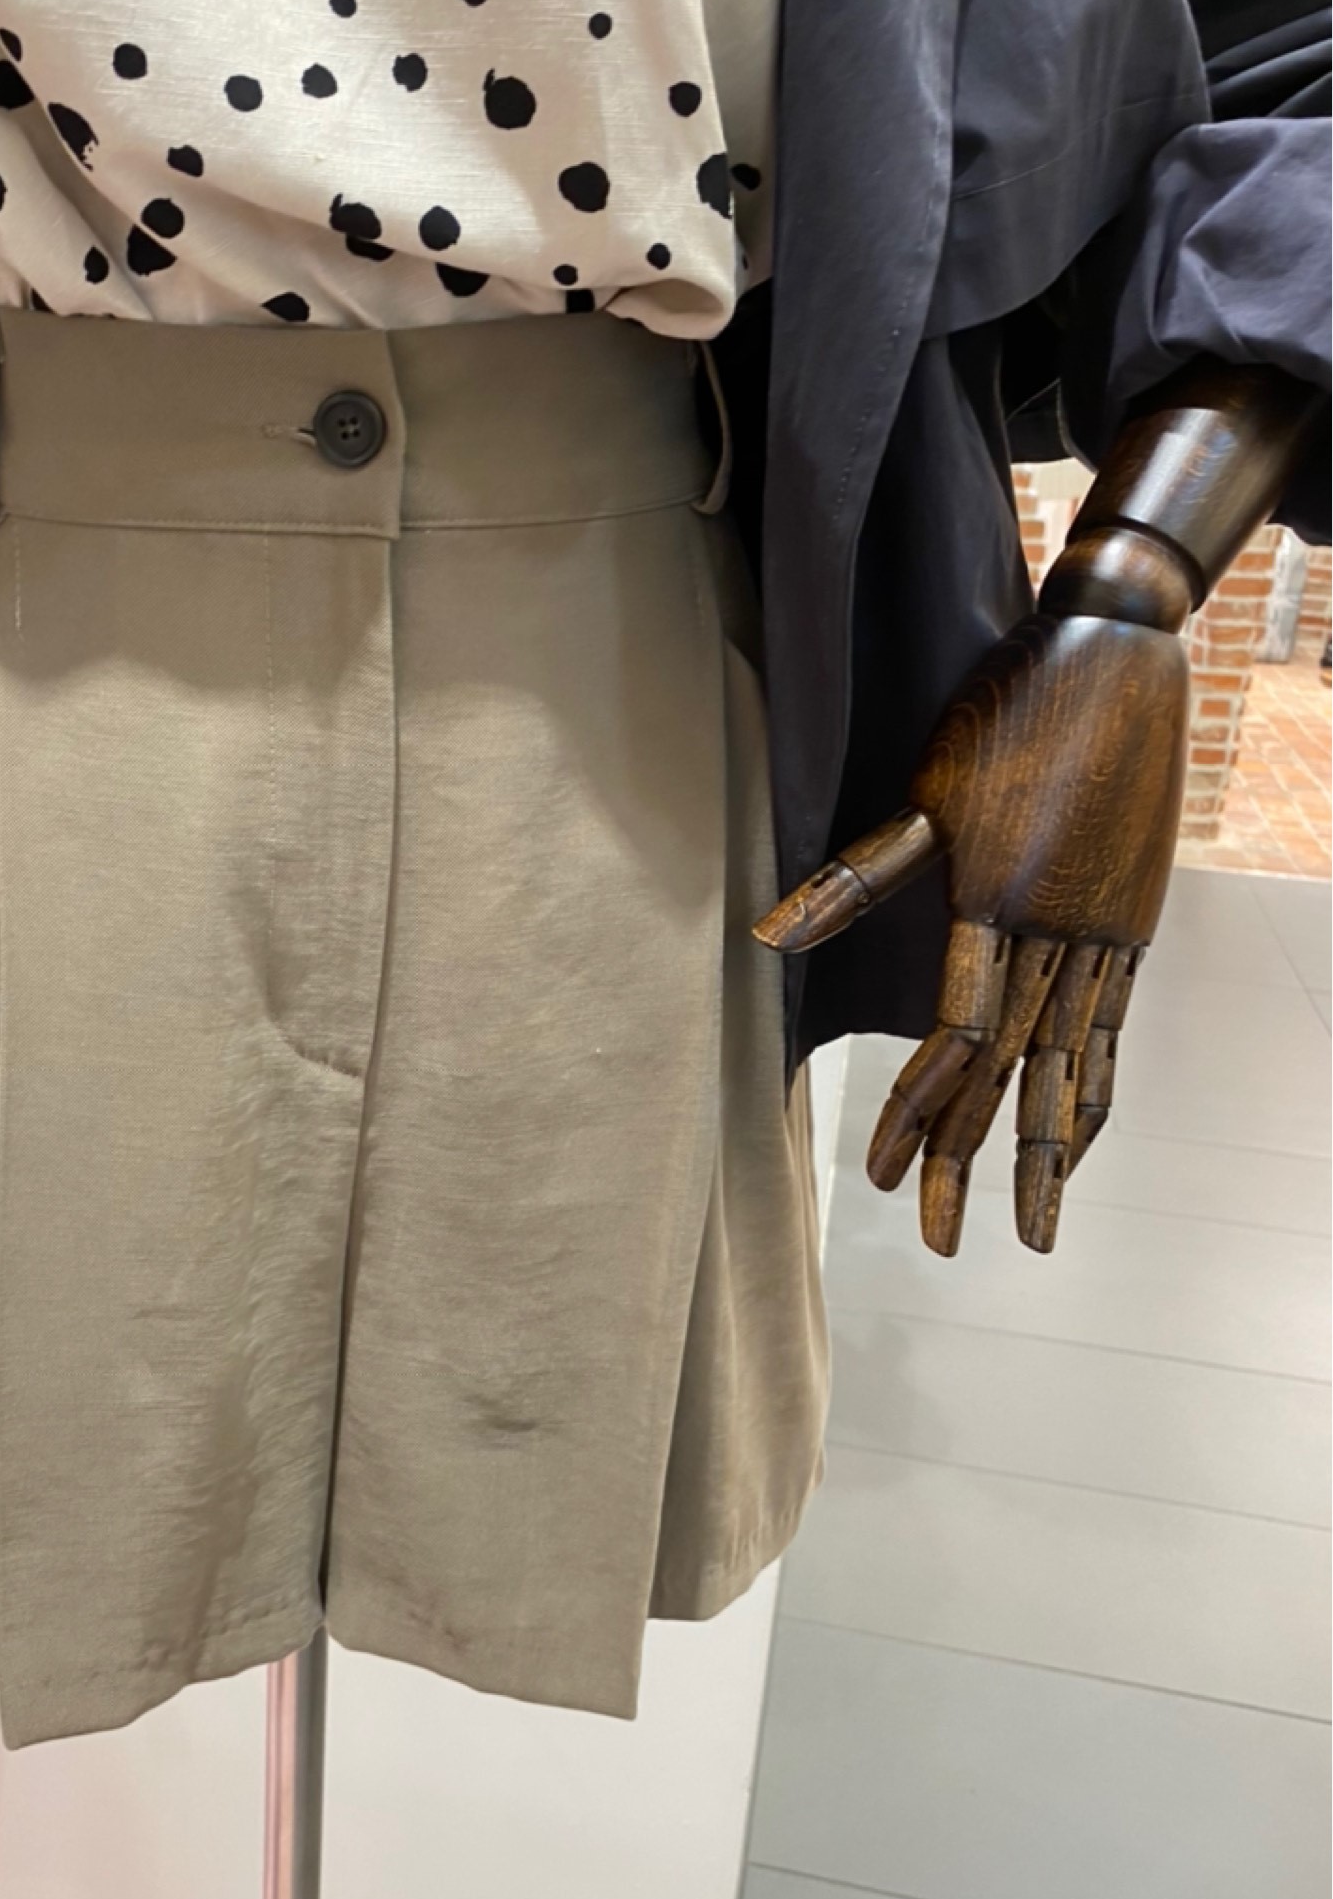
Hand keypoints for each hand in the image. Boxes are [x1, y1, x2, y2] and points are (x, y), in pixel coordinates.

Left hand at [756, 611, 1188, 1254]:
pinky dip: (1094, 1093)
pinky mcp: (1133, 924)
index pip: (953, 1039)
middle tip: (943, 1244)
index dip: (917, 1112)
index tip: (883, 1177)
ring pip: (1072, 1068)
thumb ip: (858, 875)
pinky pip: (1115, 1032)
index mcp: (996, 905)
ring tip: (1032, 1234)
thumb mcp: (927, 788)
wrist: (1118, 653)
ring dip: (1046, 1156)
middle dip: (973, 1164)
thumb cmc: (1003, 710)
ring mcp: (1104, 934)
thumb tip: (765, 935)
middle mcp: (1058, 933)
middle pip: (1010, 1074)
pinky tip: (1075, 1139)